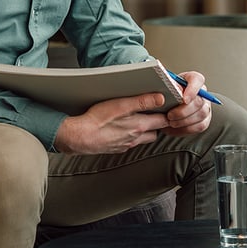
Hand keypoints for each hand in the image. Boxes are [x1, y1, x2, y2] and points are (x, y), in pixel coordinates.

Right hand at [54, 92, 169, 153]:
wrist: (79, 137)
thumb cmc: (97, 119)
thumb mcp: (121, 105)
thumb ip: (142, 101)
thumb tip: (161, 98)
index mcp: (140, 126)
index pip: (163, 121)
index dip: (167, 114)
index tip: (167, 108)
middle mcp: (136, 138)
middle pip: (156, 132)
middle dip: (158, 123)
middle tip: (154, 113)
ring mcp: (126, 145)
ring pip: (144, 139)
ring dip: (145, 131)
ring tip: (139, 120)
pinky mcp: (117, 149)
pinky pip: (130, 143)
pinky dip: (131, 136)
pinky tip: (123, 129)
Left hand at [161, 70, 212, 135]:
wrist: (165, 106)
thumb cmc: (165, 94)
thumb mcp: (163, 87)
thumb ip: (168, 86)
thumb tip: (173, 89)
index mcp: (192, 79)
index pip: (197, 80)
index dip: (192, 90)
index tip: (184, 99)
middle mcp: (202, 92)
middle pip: (199, 101)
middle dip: (183, 111)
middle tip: (170, 115)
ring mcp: (205, 106)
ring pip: (201, 114)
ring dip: (184, 121)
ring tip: (170, 122)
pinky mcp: (205, 119)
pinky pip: (200, 126)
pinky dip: (186, 129)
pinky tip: (175, 128)